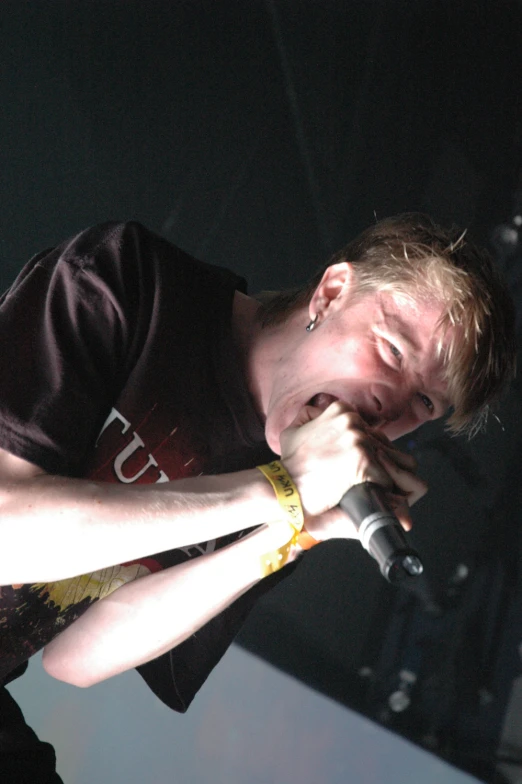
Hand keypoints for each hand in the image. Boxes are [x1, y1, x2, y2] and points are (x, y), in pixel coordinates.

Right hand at [279, 401, 426, 522]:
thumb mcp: (293, 430)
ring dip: (383, 474)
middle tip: (367, 476)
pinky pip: (386, 477)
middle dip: (376, 460)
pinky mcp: (365, 463)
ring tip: (373, 486)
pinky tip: (372, 495)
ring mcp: (360, 442)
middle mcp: (352, 422)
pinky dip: (382, 489)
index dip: (365, 446)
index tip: (357, 461)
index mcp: (340, 411)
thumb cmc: (290, 464)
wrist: (287, 487)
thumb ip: (309, 415)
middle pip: (380, 442)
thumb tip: (319, 409)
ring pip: (388, 459)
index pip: (367, 427)